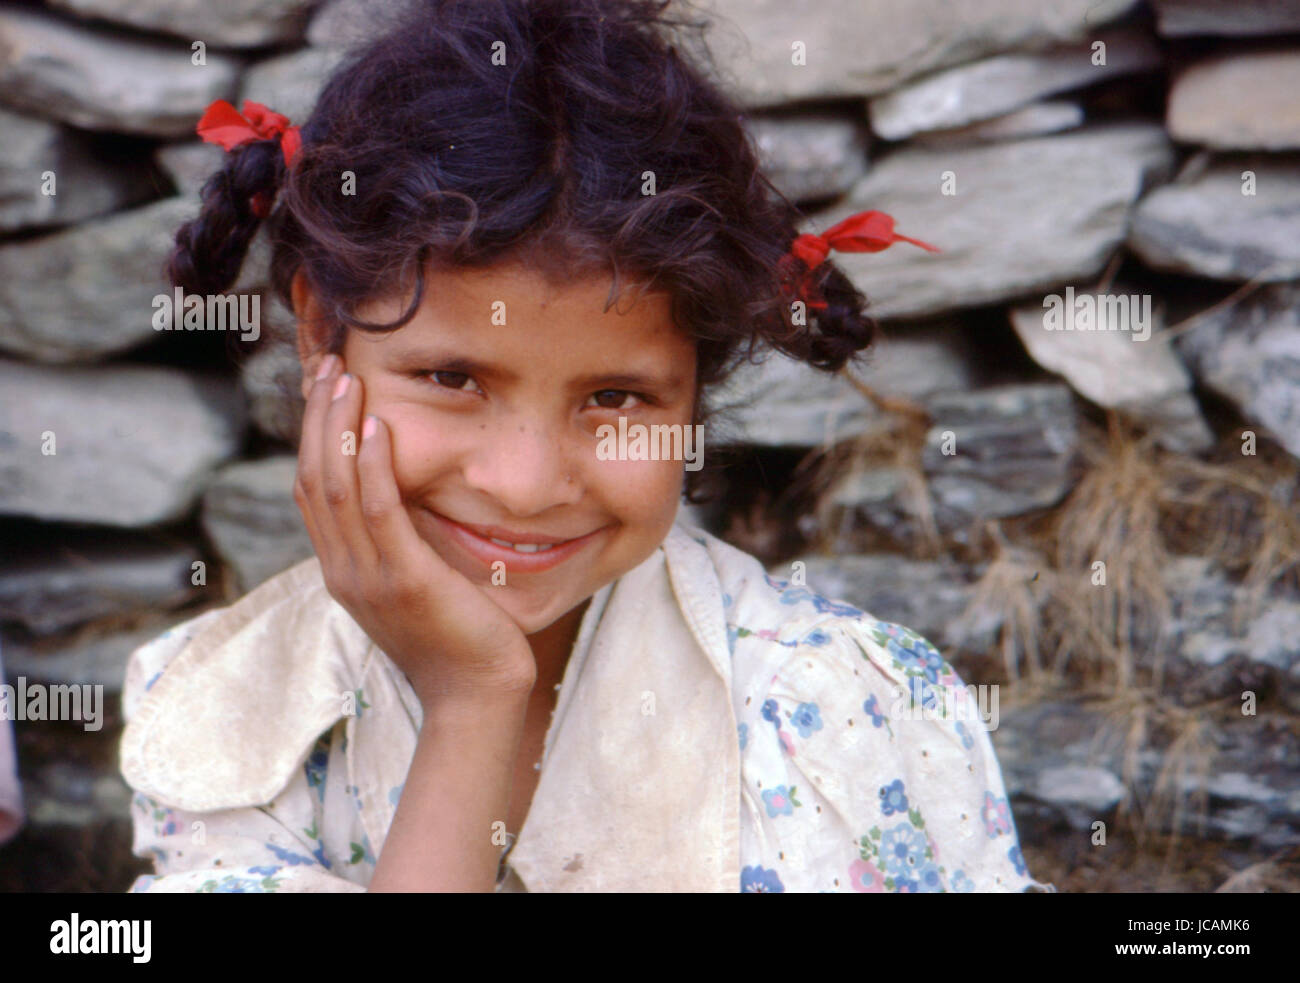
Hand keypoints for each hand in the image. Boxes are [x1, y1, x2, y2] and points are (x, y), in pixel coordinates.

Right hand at [294, 354, 535, 706]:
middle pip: (312, 478)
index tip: (324, 389)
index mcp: (342, 570)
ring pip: (336, 487)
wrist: (475, 696)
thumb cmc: (457, 638)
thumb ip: (398, 543)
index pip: (310, 490)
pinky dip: (373, 465)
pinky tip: (377, 426)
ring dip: (338, 427)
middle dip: (317, 418)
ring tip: (346, 379)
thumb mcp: (414, 584)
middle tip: (327, 367)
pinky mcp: (404, 579)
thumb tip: (405, 496)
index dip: (312, 436)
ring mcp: (368, 576)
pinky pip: (378, 511)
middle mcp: (343, 570)